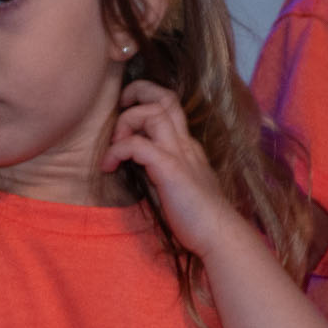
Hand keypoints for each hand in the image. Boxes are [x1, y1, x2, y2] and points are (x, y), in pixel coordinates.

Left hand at [99, 80, 244, 257]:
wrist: (219, 236)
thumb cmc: (197, 219)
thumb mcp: (175, 186)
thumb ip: (159, 171)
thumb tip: (134, 164)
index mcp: (187, 146)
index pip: (170, 107)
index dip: (146, 101)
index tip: (127, 118)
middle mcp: (185, 144)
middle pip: (166, 97)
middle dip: (139, 91)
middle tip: (120, 106)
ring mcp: (180, 154)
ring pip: (153, 112)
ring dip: (126, 120)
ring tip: (113, 144)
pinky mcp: (170, 169)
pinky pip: (138, 145)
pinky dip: (117, 150)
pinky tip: (109, 166)